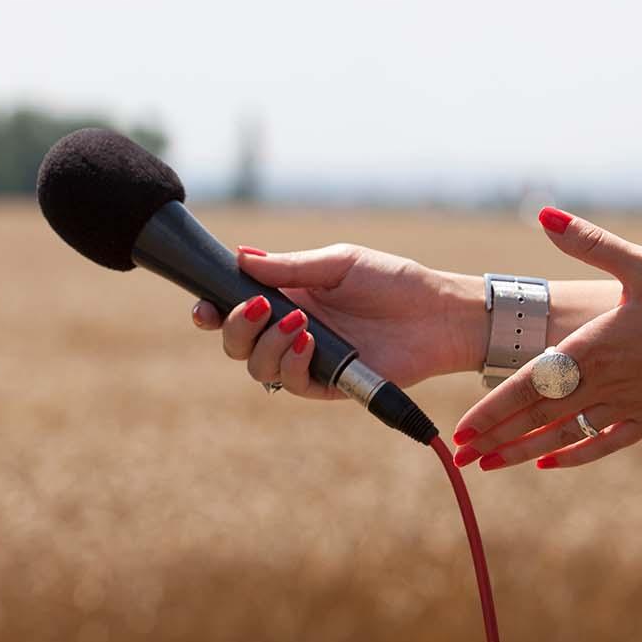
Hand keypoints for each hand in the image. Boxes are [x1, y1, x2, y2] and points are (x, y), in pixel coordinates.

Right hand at [189, 244, 482, 398]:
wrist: (437, 313)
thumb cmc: (392, 281)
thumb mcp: (338, 263)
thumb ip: (289, 266)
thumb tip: (240, 257)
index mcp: (286, 297)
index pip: (235, 309)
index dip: (211, 311)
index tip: (204, 308)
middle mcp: (290, 330)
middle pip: (236, 343)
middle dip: (236, 328)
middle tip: (259, 308)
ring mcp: (306, 359)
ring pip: (257, 367)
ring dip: (267, 345)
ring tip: (300, 323)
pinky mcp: (327, 383)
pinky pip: (290, 384)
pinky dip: (291, 364)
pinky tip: (310, 343)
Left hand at [451, 209, 641, 470]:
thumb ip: (591, 241)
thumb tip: (544, 213)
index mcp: (596, 348)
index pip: (531, 384)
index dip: (493, 408)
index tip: (463, 429)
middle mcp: (606, 383)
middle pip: (540, 416)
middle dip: (497, 436)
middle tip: (460, 455)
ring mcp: (630, 406)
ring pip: (566, 435)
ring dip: (525, 451)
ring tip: (490, 466)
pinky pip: (605, 442)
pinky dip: (576, 455)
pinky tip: (550, 463)